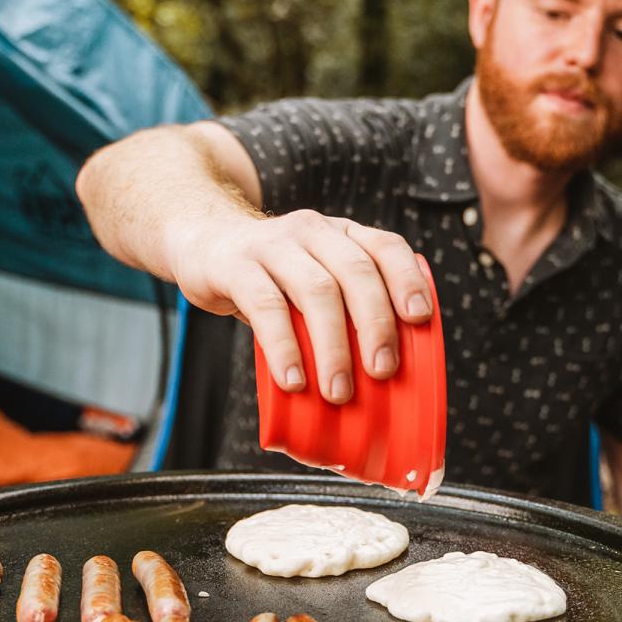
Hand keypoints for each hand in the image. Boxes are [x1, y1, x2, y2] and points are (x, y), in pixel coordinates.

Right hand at [170, 210, 432, 403]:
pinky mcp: (235, 265)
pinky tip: (293, 379)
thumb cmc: (271, 278)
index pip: (385, 246)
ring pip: (316, 289)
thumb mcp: (312, 280)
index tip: (420, 318)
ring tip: (338, 391)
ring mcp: (273, 244)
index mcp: (341, 235)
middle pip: (356, 271)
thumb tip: (383, 382)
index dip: (406, 280)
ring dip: (333, 345)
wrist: (202, 242)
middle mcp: (313, 231)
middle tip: (383, 371)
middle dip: (375, 324)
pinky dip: (284, 346)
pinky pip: (265, 304)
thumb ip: (342, 311)